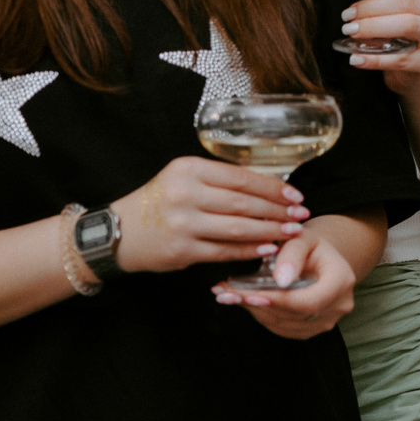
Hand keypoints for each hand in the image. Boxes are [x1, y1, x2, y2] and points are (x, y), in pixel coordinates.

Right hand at [113, 157, 307, 274]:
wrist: (118, 233)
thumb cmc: (159, 202)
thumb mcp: (183, 178)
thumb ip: (218, 180)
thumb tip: (268, 187)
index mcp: (188, 169)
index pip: (241, 177)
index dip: (272, 187)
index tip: (295, 194)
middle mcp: (185, 194)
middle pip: (243, 202)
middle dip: (277, 210)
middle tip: (301, 215)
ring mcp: (183, 224)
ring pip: (238, 228)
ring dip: (269, 230)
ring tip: (292, 231)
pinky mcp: (182, 250)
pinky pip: (224, 250)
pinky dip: (249, 250)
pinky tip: (268, 247)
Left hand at [212, 225, 359, 338]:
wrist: (321, 260)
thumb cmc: (310, 246)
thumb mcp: (303, 237)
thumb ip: (292, 254)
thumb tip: (281, 279)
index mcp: (341, 279)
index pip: (309, 300)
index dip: (279, 301)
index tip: (250, 294)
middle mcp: (338, 305)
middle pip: (293, 313)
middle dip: (257, 303)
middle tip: (226, 294)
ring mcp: (326, 321)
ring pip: (283, 323)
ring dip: (253, 310)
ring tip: (227, 295)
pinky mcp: (310, 329)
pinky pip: (281, 328)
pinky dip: (260, 314)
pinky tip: (244, 301)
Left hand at [341, 0, 419, 87]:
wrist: (419, 67)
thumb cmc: (405, 27)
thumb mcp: (391, 0)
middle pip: (405, 2)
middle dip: (370, 7)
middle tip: (347, 15)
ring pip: (407, 26)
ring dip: (373, 27)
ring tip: (350, 30)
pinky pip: (402, 59)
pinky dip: (376, 59)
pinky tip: (356, 57)